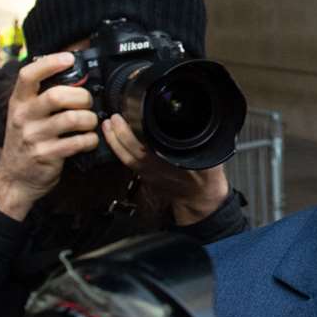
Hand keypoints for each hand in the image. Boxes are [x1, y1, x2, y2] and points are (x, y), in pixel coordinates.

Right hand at [0, 53, 99, 220]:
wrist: (14, 178)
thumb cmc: (25, 142)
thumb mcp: (25, 115)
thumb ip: (41, 97)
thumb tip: (72, 76)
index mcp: (19, 102)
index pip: (28, 74)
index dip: (50, 63)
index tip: (69, 58)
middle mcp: (24, 117)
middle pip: (57, 95)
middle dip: (82, 97)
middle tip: (88, 103)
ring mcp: (34, 137)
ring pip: (72, 118)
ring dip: (89, 119)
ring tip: (90, 123)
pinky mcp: (46, 155)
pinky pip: (77, 142)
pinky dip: (90, 140)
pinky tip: (89, 140)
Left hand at [101, 114, 230, 225]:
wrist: (199, 198)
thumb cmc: (205, 179)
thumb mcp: (209, 159)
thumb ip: (202, 144)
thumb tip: (197, 124)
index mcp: (168, 165)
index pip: (143, 149)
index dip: (129, 135)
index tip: (123, 117)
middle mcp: (154, 169)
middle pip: (130, 152)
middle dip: (118, 135)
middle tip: (112, 118)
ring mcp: (147, 173)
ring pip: (125, 157)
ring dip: (114, 141)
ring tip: (107, 126)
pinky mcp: (144, 174)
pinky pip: (127, 161)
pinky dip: (119, 149)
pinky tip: (116, 139)